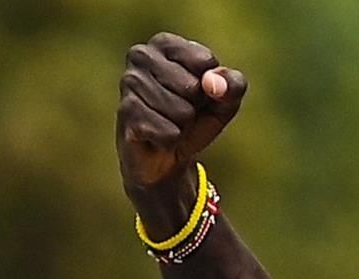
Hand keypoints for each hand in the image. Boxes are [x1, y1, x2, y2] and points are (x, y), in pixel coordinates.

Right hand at [116, 33, 246, 193]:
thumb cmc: (196, 118)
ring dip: (183, 125)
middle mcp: (141, 55)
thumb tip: (213, 84)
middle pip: (192, 87)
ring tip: (170, 122)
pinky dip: (172, 139)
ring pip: (181, 111)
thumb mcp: (225, 100)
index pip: (206, 62)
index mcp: (166, 43)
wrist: (168, 154)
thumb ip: (233, 85)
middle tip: (182, 111)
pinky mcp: (125, 112)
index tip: (199, 92)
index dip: (212, 86)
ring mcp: (129, 82)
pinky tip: (158, 135)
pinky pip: (168, 131)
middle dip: (195, 107)